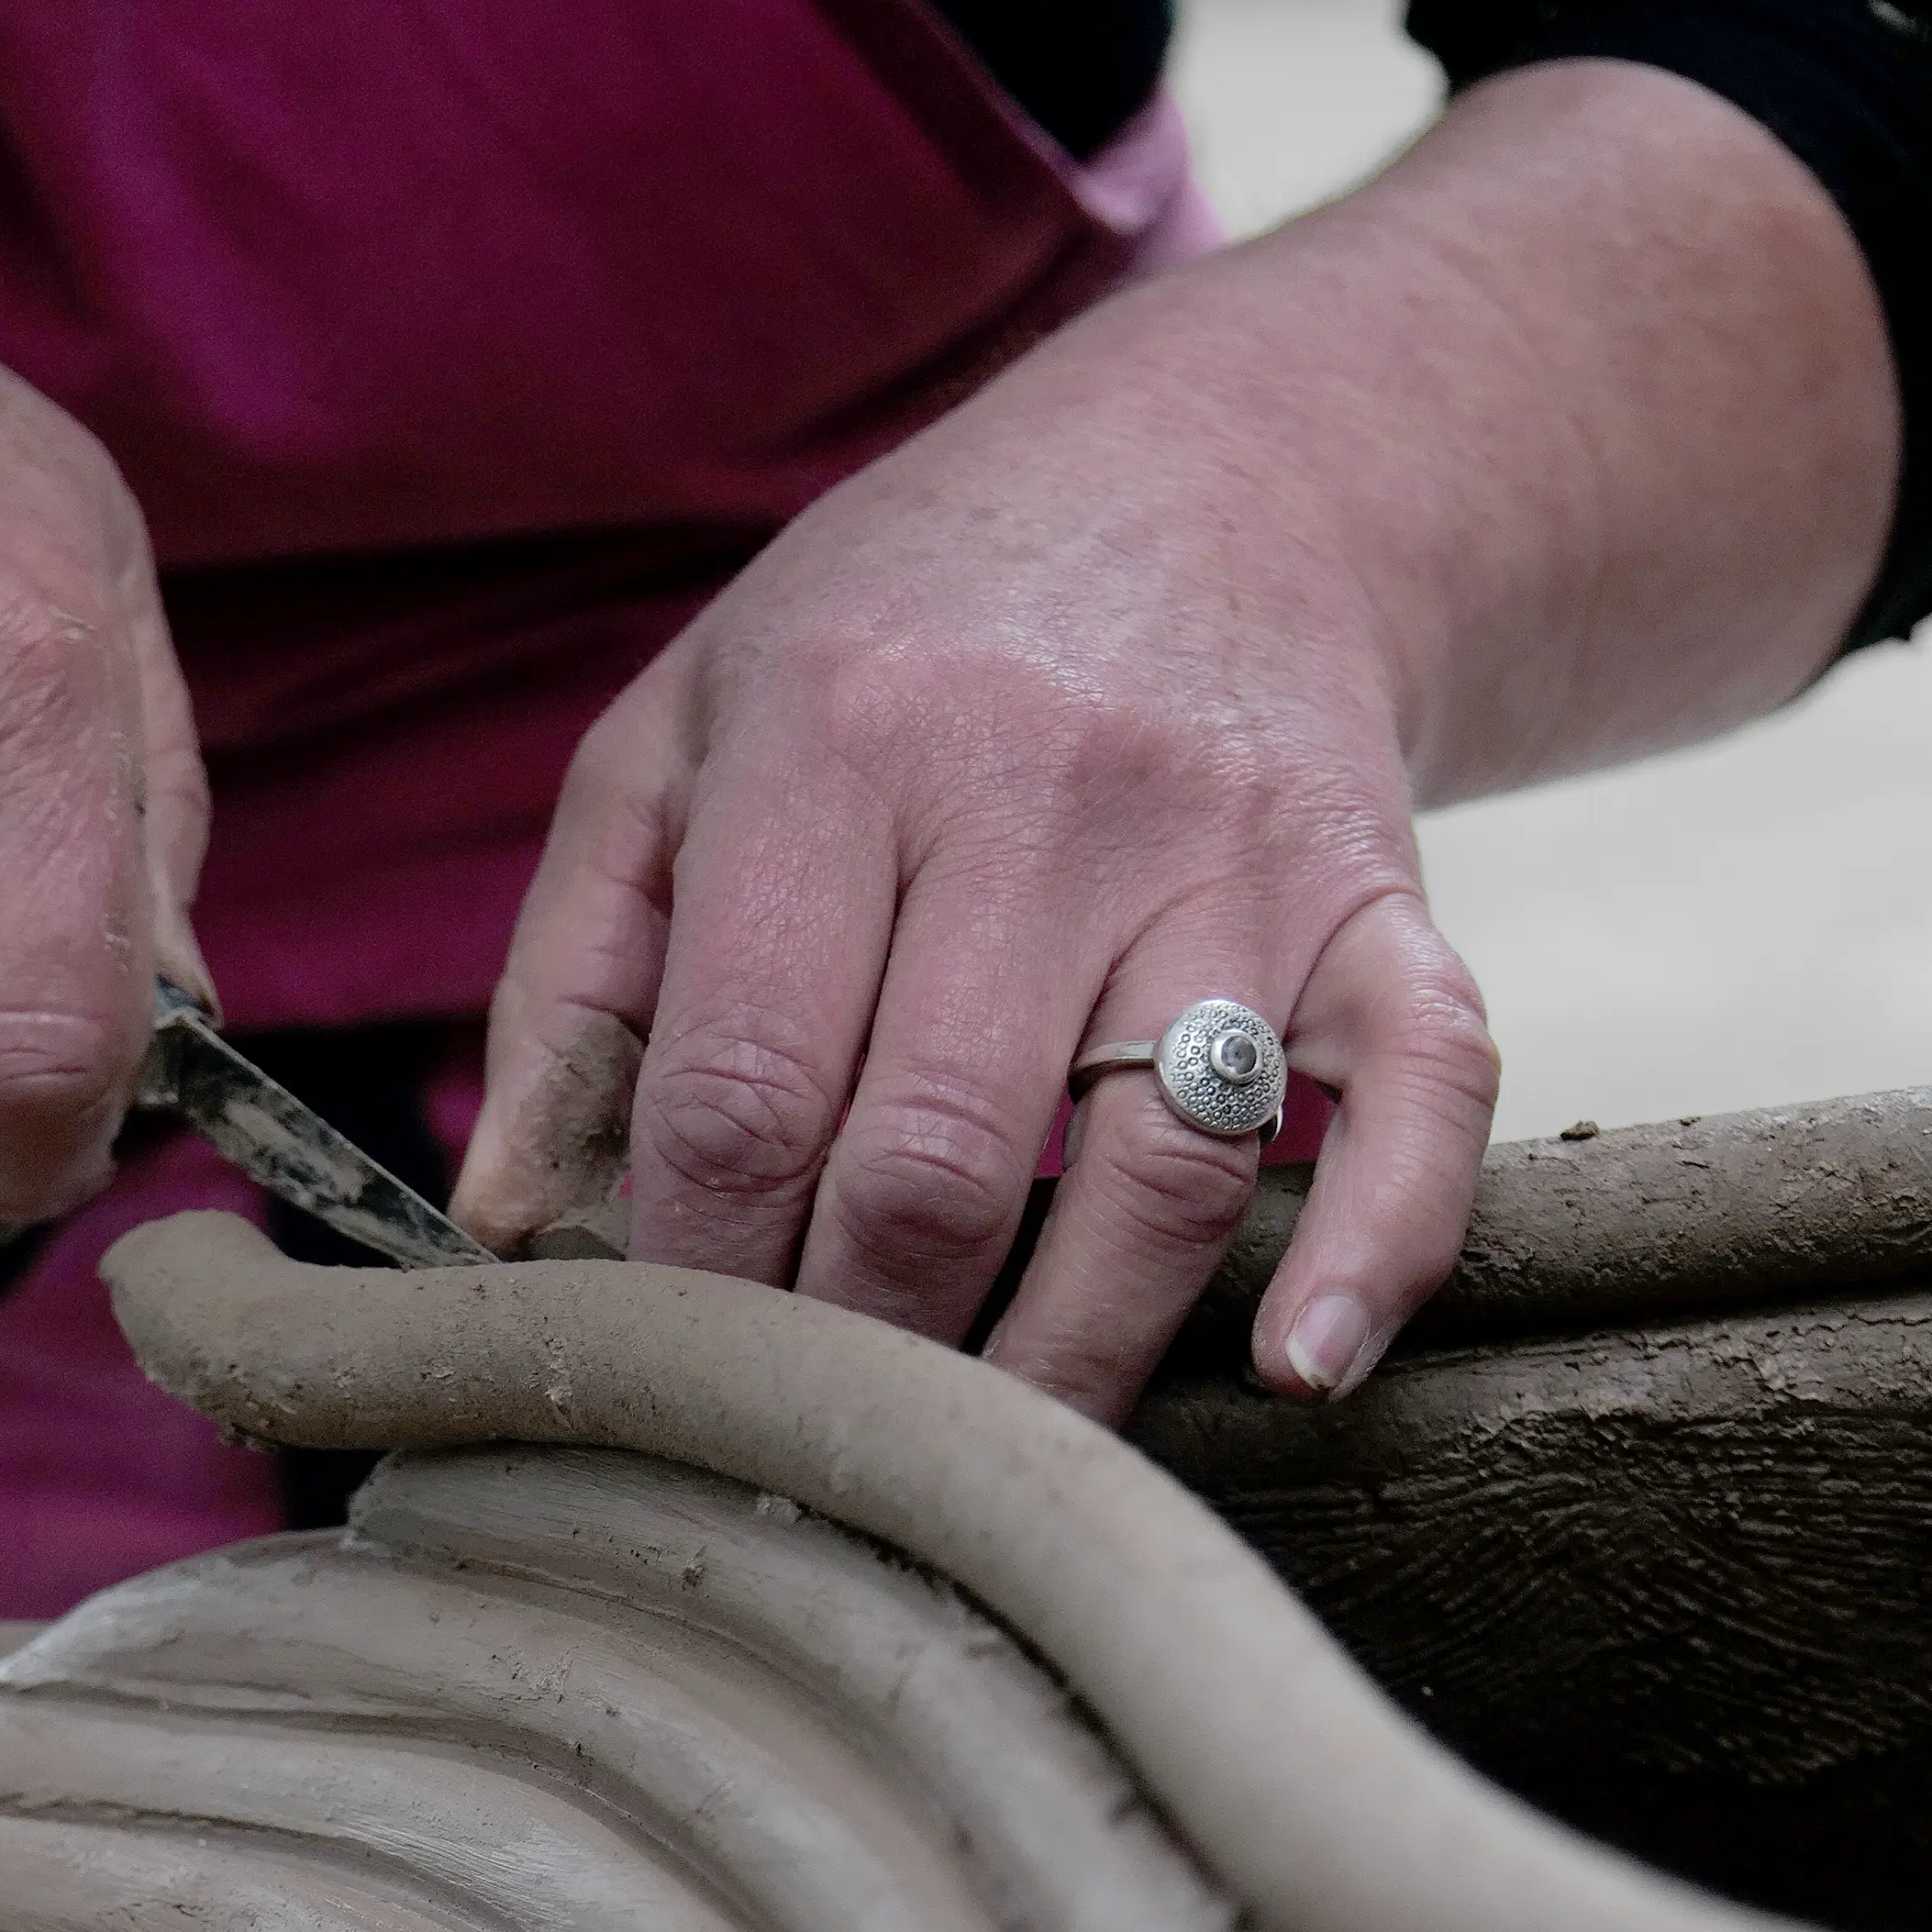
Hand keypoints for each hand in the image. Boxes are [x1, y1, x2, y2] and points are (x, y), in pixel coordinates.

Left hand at [462, 66, 1896, 1417]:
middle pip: (937, 1165)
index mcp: (840, 746)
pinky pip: (1424, 1098)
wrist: (1220, 470)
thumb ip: (573, 979)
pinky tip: (1295, 1369)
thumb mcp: (682, 737)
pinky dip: (1376, 1246)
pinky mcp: (1387, 902)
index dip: (700, 1271)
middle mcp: (1047, 793)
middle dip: (863, 1347)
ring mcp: (1237, 855)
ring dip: (1068, 1363)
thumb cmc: (898, 641)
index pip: (744, 1088)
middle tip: (823, 1431)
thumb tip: (507, 1227)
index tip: (684, 1366)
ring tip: (992, 1462)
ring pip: (1161, 1175)